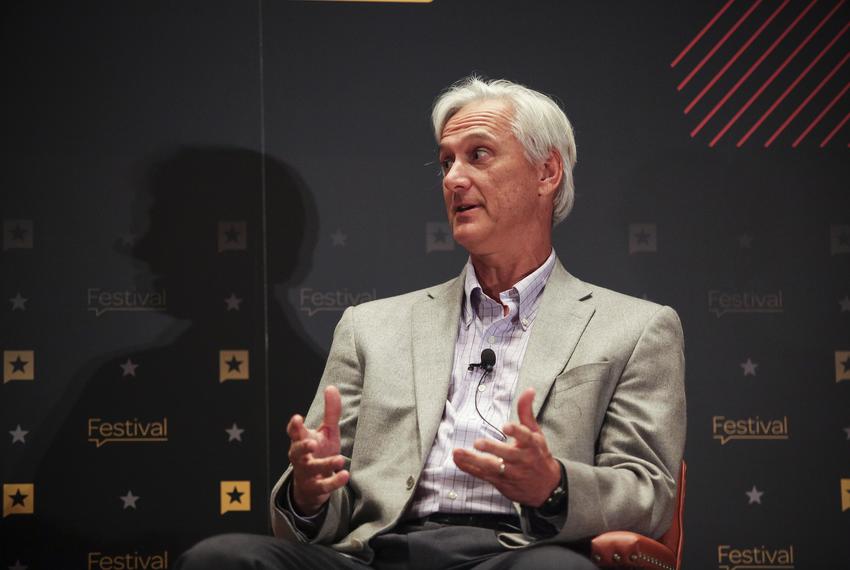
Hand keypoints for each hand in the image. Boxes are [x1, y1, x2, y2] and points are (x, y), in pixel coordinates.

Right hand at [286, 386, 349, 515]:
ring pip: (311, 469)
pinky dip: (334, 481)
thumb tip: (331, 387)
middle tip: (311, 443)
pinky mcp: (315, 488)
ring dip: (324, 464)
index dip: (294, 426)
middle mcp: (300, 457)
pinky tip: (345, 475)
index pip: (294, 432)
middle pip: (296, 452)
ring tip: (340, 459)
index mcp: (301, 440)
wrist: (314, 484)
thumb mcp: (327, 431)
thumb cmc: (321, 451)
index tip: (297, 418)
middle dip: (302, 447)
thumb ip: (330, 411)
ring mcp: (306, 473)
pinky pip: (323, 486)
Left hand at [453, 388, 560, 506]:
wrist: (546, 487)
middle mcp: (522, 460)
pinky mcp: (501, 482)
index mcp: (532, 445)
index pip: (525, 437)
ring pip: (492, 467)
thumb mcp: (536, 433)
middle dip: (492, 449)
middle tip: (478, 443)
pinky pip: (483, 475)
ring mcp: (511, 473)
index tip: (506, 426)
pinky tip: (458, 460)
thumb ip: (527, 412)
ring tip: (459, 452)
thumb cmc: (538, 455)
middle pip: (506, 454)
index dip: (516, 431)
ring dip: (474, 461)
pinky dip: (469, 468)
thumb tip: (529, 390)